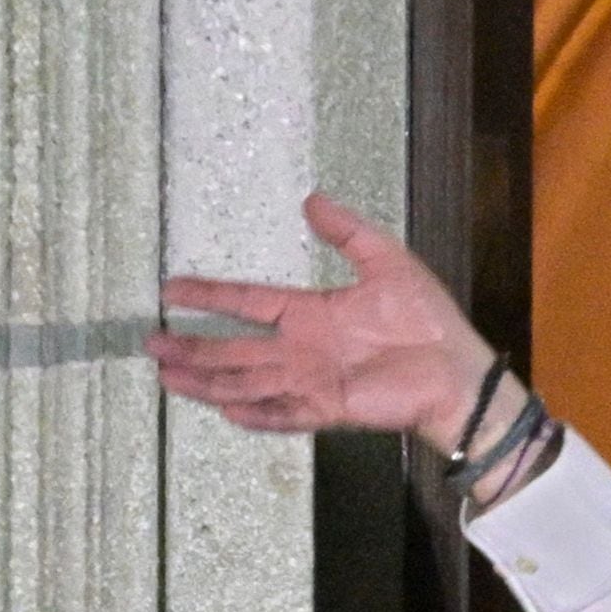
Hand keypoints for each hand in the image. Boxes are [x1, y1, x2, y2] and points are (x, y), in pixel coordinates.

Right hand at [147, 193, 496, 445]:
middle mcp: (303, 350)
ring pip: (249, 381)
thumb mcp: (388, 262)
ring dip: (209, 380)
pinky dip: (258, 412)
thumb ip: (348, 233)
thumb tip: (311, 199)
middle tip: (151, 344)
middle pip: (235, 349)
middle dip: (193, 348)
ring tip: (168, 376)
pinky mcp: (332, 407)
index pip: (248, 302)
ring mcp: (314, 381)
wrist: (459, 370)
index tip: (169, 289)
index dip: (209, 295)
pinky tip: (226, 409)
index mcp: (311, 314)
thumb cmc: (428, 320)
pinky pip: (287, 412)